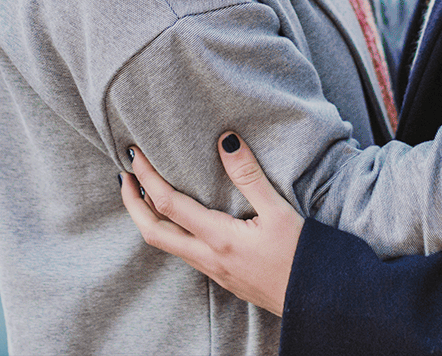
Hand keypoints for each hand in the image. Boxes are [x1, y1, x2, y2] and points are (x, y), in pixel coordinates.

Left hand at [119, 133, 302, 316]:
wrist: (317, 301)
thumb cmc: (302, 257)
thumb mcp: (279, 211)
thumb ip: (249, 176)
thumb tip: (225, 140)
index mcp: (219, 238)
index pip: (167, 205)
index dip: (147, 177)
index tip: (135, 155)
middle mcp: (208, 257)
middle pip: (152, 232)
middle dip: (131, 203)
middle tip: (124, 175)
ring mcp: (212, 271)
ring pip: (165, 245)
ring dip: (147, 218)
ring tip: (143, 192)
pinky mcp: (220, 276)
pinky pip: (182, 252)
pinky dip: (168, 230)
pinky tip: (177, 218)